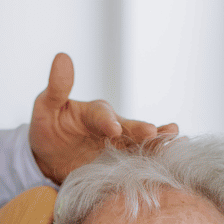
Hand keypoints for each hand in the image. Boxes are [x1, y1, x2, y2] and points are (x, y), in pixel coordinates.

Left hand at [28, 52, 179, 182]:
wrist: (50, 157)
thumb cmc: (49, 127)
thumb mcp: (46, 106)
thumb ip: (57, 88)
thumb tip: (62, 57)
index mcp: (95, 112)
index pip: (102, 115)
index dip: (108, 121)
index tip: (113, 129)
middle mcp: (114, 127)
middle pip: (129, 129)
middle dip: (141, 131)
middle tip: (153, 133)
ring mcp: (120, 148)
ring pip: (141, 145)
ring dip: (158, 144)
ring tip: (177, 141)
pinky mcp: (121, 166)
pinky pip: (138, 164)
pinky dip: (154, 162)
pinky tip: (173, 160)